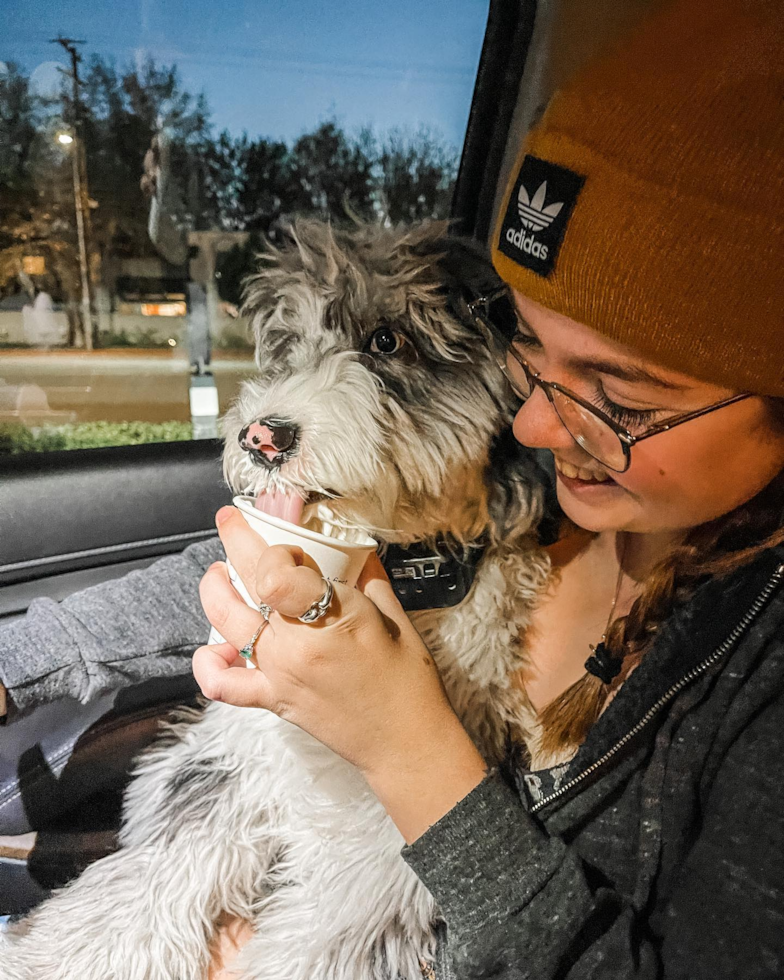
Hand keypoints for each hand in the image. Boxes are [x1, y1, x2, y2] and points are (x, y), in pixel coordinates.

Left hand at [193, 505, 486, 840]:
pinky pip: (223, 684)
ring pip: (225, 623)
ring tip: (220, 575)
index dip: (273, 547)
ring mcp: (280, 674)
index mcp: (334, 618)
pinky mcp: (273, 701)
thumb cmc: (409, 682)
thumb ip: (368, 577)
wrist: (406, 744)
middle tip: (232, 525)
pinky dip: (209, 664)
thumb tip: (353, 548)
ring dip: (214, 591)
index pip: (275, 571)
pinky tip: (213, 646)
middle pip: (247, 585)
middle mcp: (297, 645)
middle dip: (233, 544)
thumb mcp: (395, 618)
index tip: (285, 541)